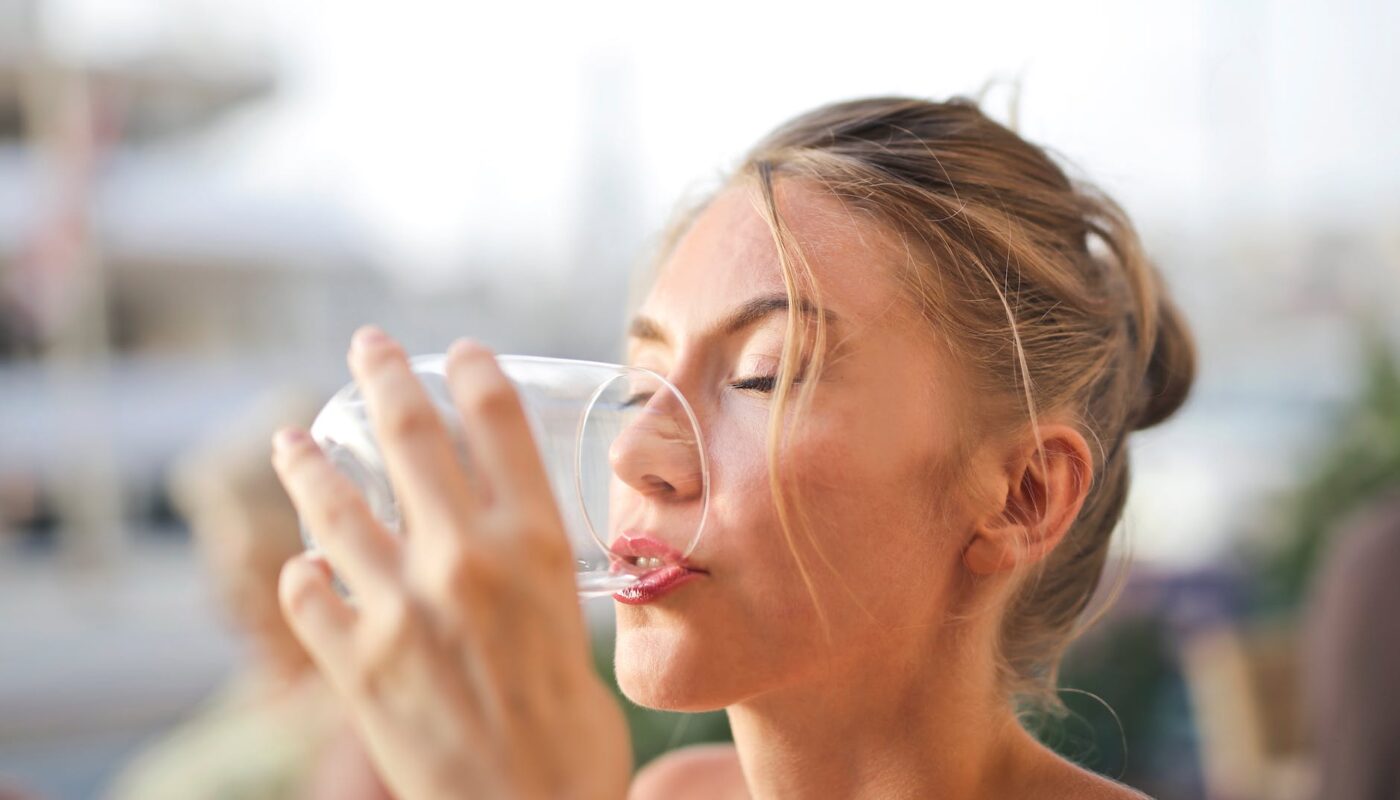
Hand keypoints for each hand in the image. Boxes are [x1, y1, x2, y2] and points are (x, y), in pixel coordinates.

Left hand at [272, 327, 632, 798]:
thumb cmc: (573, 743)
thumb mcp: (578, 637)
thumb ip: (534, 589)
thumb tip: (503, 564)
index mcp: (538, 548)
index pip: (500, 423)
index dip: (474, 372)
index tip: (459, 351)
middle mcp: (466, 560)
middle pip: (411, 435)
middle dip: (381, 375)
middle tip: (366, 347)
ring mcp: (400, 607)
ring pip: (334, 505)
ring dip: (306, 465)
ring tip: (288, 443)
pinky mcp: (353, 663)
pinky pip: (306, 595)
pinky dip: (300, 576)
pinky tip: (302, 568)